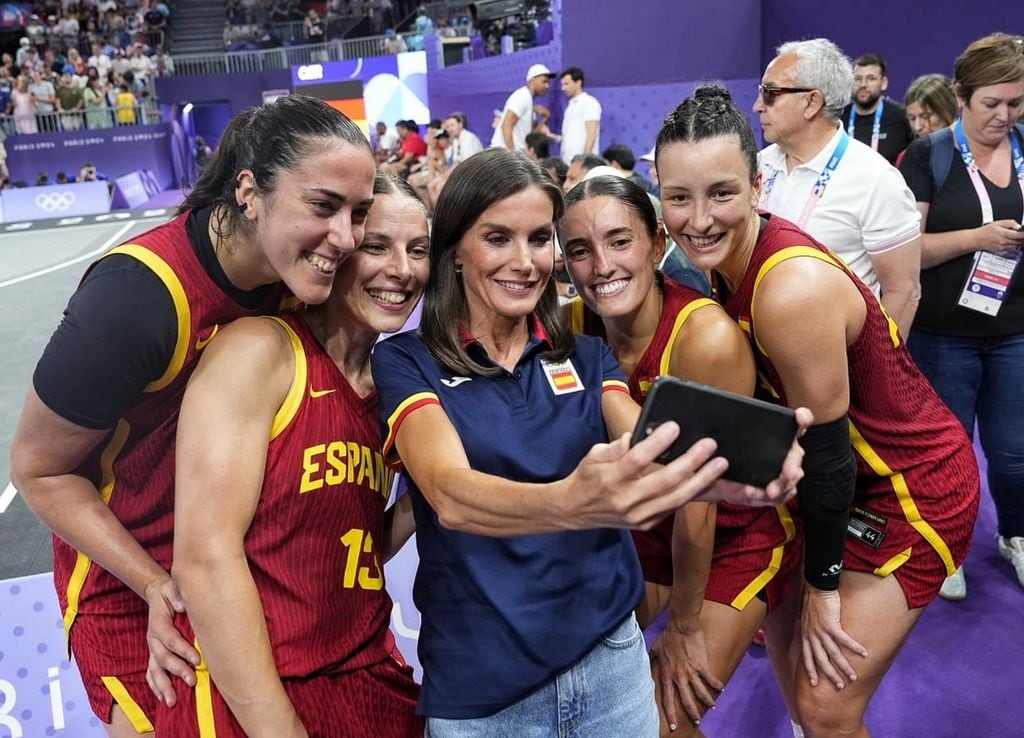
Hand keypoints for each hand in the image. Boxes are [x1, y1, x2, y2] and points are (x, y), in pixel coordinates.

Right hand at [144, 577, 199, 705]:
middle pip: (163, 658)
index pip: (170, 639)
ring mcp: (152, 648)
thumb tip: (183, 606)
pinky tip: (162, 698)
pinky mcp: (153, 654)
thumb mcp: (173, 588)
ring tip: (172, 701)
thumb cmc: (170, 592)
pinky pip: (151, 673)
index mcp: (158, 623)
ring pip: (155, 670)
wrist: (159, 594)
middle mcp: (152, 638)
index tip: (197, 660)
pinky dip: (155, 686)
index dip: (183, 650)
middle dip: (178, 670)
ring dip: (163, 686)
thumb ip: (177, 595)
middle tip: (192, 681)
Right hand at [563, 421, 727, 529]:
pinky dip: (691, 493)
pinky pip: (672, 507)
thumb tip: (639, 435)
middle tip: (709, 445)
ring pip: (675, 498)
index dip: (658, 443)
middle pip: (664, 481)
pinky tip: (706, 480)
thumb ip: (617, 446)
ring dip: (701, 480)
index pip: (637, 460)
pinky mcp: (645, 524)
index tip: (675, 427)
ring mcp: (637, 516)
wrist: (574, 511)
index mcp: (610, 478)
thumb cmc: (587, 477)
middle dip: (691, 462)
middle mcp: (625, 500)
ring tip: (719, 464)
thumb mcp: (594, 455)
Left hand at [651, 621, 722, 729]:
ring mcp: (691, 671)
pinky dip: (716, 685)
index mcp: (667, 674)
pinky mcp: (702, 665)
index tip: (673, 726)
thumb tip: (647, 662)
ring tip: (712, 707)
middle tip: (697, 721)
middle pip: (686, 700)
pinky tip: (721, 689)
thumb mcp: (655, 648)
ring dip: (707, 701)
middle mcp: (679, 676)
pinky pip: (710, 678)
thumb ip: (653, 658)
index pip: (668, 699)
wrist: (681, 626)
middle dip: (692, 713)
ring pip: (700, 692)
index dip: (671, 714)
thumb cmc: (668, 636)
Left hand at [693, 406, 811, 506]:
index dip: (803, 418)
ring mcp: (783, 473)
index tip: (800, 416)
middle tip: (790, 472)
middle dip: (793, 464)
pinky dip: (765, 496)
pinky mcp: (777, 491)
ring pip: (790, 480)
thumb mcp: (723, 441)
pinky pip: (779, 496)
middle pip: (796, 456)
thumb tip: (714, 425)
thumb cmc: (725, 454)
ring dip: (780, 485)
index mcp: (779, 434)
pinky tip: (752, 493)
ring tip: (768, 491)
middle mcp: (786, 452)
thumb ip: (725, 431)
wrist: (717, 478)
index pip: (796, 424)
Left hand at [800, 586, 867, 689]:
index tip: (814, 684)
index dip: (811, 671)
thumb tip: (817, 639)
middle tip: (840, 686)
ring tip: (854, 677)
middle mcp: (812, 636)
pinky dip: (855, 648)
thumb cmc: (813, 602)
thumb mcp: (807, 619)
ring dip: (845, 666)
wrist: (816, 587)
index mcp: (806, 636)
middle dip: (831, 675)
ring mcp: (821, 631)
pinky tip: (864, 654)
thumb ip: (811, 631)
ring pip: (834, 654)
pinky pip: (845, 640)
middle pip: (822, 661)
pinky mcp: (831, 625)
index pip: (807, 658)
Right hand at [973, 220, 1023, 254]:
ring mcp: (1003, 247)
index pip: (1019, 235)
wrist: (977, 240)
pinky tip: (1010, 241)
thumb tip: (1018, 226)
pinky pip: (1011, 248)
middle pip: (1019, 241)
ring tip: (1014, 237)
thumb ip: (1010, 223)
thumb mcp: (998, 223)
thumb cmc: (985, 231)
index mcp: (1003, 234)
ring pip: (1016, 245)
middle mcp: (1003, 242)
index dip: (1023, 234)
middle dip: (1021, 238)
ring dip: (1018, 241)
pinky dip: (1013, 245)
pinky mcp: (1001, 250)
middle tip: (1020, 234)